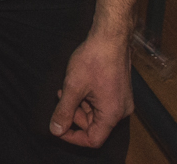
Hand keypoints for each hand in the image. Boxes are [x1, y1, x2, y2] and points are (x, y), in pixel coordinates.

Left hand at [49, 32, 132, 147]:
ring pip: (95, 113)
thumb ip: (64, 111)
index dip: (73, 136)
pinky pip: (101, 103)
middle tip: (61, 97)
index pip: (93, 140)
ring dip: (78, 104)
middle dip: (74, 114)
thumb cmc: (94, 59)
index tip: (58, 127)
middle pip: (94, 126)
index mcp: (112, 114)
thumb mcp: (73, 87)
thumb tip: (56, 130)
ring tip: (67, 87)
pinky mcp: (119, 91)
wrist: (110, 38)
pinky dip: (86, 97)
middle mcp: (120, 111)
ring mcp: (121, 101)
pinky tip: (77, 84)